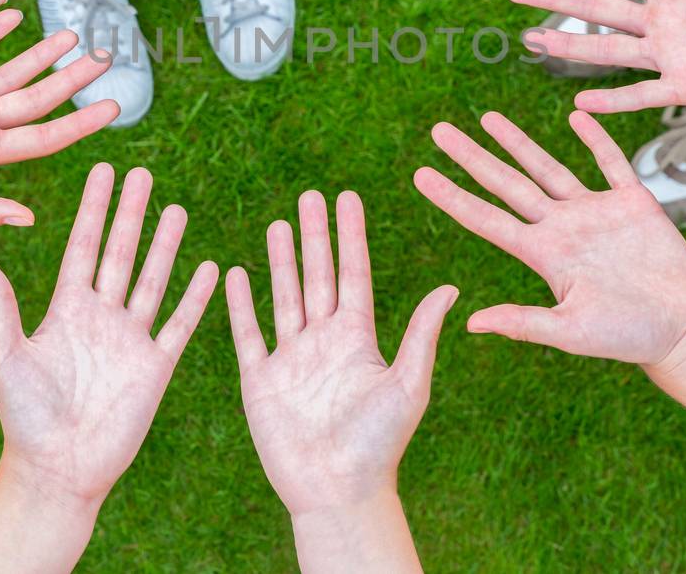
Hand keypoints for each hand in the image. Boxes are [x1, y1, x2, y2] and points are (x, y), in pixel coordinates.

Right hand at [0, 10, 116, 224]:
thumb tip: (28, 219)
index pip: (45, 135)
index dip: (81, 123)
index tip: (116, 106)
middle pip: (36, 98)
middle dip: (71, 79)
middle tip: (105, 56)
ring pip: (8, 71)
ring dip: (39, 55)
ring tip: (70, 36)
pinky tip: (13, 15)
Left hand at [0, 164, 218, 501]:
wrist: (58, 469)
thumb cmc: (25, 417)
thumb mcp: (7, 357)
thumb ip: (3, 308)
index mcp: (66, 310)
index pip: (84, 246)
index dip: (94, 208)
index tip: (103, 170)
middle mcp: (101, 317)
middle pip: (121, 253)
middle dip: (132, 213)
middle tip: (143, 172)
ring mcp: (131, 339)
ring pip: (153, 279)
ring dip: (166, 245)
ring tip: (177, 208)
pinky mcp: (156, 366)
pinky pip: (180, 324)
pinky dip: (196, 297)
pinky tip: (210, 268)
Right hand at [226, 191, 456, 514]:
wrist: (338, 490)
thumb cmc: (380, 444)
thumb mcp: (408, 383)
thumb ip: (420, 334)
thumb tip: (450, 288)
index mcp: (358, 338)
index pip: (353, 273)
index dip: (350, 235)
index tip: (347, 197)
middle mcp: (324, 341)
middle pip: (318, 275)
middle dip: (314, 235)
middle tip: (309, 194)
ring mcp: (291, 358)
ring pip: (284, 296)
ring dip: (280, 260)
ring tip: (278, 222)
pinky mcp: (261, 379)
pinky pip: (248, 333)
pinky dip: (241, 304)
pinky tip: (235, 274)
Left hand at [414, 110, 685, 365]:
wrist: (684, 332)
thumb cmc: (628, 338)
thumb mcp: (570, 331)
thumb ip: (524, 322)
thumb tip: (471, 323)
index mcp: (544, 255)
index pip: (486, 218)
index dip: (452, 196)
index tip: (420, 173)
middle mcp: (563, 229)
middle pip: (507, 183)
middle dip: (473, 156)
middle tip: (439, 130)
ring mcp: (596, 214)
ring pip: (549, 167)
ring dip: (519, 142)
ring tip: (488, 117)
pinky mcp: (634, 204)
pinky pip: (610, 163)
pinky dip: (594, 138)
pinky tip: (575, 115)